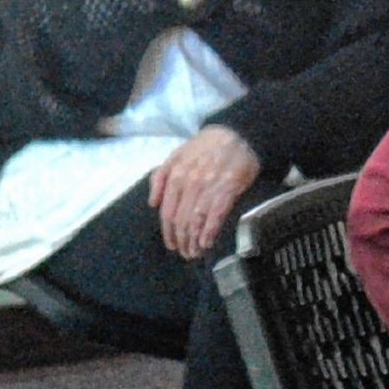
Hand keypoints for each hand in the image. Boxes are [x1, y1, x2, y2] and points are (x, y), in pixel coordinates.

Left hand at [149, 126, 261, 257]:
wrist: (236, 134)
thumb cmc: (204, 148)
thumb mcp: (175, 156)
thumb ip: (159, 177)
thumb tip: (152, 203)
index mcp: (174, 176)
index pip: (167, 213)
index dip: (168, 233)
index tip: (173, 246)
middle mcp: (189, 182)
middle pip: (181, 220)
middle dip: (182, 241)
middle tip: (186, 254)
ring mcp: (208, 186)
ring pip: (196, 220)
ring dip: (194, 240)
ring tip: (196, 252)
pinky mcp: (228, 188)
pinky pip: (215, 214)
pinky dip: (210, 231)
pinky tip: (207, 242)